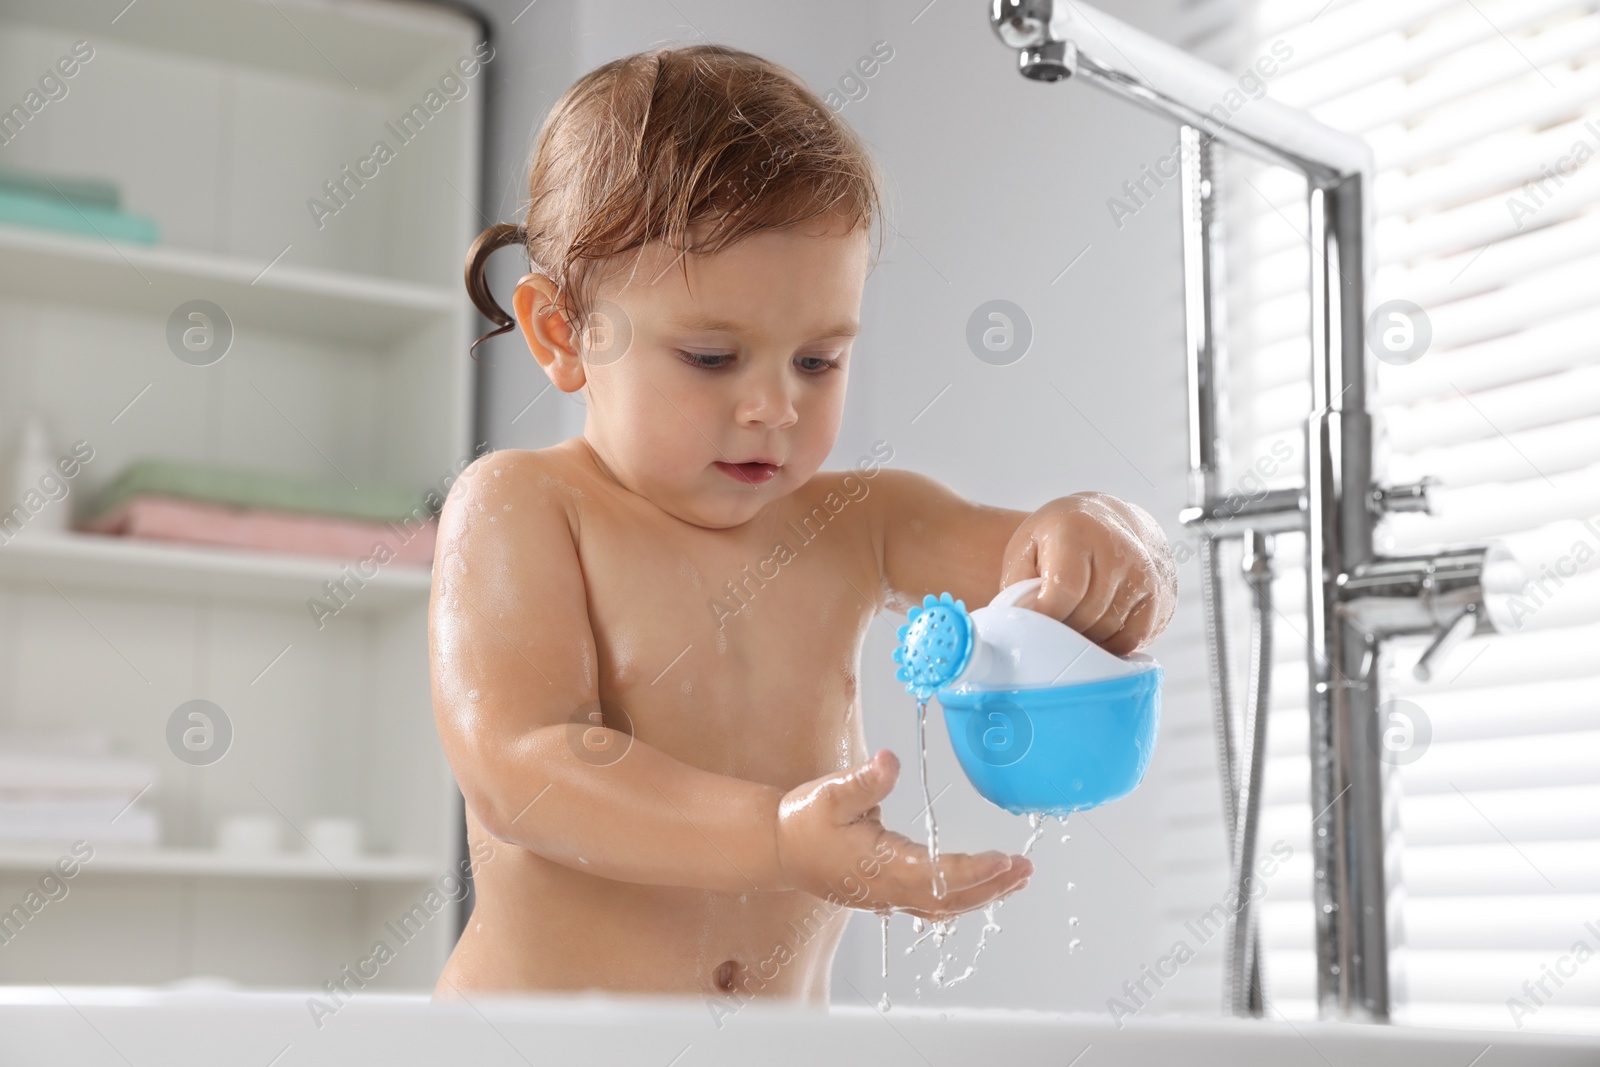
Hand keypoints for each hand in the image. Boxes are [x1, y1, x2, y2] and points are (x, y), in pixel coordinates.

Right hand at [774, 749, 1032, 920]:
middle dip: (993, 885)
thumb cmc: (803, 822)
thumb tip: (891, 760)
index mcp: (881, 865)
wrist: (779, 850)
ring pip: (944, 907)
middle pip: (951, 898)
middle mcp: (889, 888)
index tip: (1005, 859)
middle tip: (1027, 871)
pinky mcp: (886, 896)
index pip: (938, 874)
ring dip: (983, 895)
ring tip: (1016, 881)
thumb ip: (864, 780)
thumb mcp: (830, 793)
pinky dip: (961, 900)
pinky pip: (932, 906)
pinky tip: (979, 890)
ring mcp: (888, 897)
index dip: (975, 870)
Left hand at [1001, 491, 1177, 655]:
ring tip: (1071, 618)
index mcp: (1077, 532)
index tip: (1032, 621)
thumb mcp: (1026, 548)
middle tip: (1049, 621)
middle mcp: (1118, 550)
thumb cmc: (1059, 539)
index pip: (1064, 591)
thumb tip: (1019, 624)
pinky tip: (1094, 628)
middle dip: (1061, 627)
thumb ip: (1016, 586)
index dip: (1044, 616)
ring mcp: (1143, 574)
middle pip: (1085, 616)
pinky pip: (1130, 640)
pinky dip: (1108, 644)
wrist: (1105, 521)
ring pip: (1107, 631)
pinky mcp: (1158, 598)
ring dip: (1084, 636)